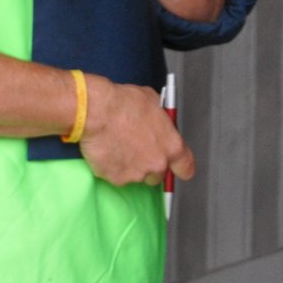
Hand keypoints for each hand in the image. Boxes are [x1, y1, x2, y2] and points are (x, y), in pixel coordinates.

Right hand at [78, 75, 195, 186]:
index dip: (180, 167)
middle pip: (157, 174)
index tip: (176, 167)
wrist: (97, 112)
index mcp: (172, 146)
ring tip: (118, 145)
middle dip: (148, 164)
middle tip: (136, 148)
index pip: (185, 167)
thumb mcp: (152, 103)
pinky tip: (107, 150)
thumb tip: (158, 121)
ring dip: (130, 165)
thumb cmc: (123, 104)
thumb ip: (160, 120)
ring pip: (136, 175)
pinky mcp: (116, 179)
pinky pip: (116, 176)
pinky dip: (112, 167)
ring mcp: (137, 174)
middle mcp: (157, 164)